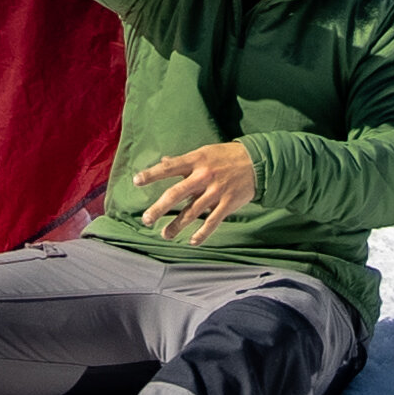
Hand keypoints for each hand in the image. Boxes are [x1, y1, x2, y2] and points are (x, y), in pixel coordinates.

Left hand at [134, 142, 255, 245]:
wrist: (257, 162)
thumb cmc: (225, 156)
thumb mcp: (204, 153)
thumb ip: (183, 161)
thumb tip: (164, 160)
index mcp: (196, 161)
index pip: (169, 167)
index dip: (152, 174)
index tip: (136, 181)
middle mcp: (203, 176)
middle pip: (177, 194)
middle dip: (160, 208)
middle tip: (146, 219)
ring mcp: (216, 192)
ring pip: (192, 212)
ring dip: (177, 225)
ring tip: (164, 235)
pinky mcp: (227, 204)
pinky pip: (212, 222)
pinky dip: (202, 233)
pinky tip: (192, 241)